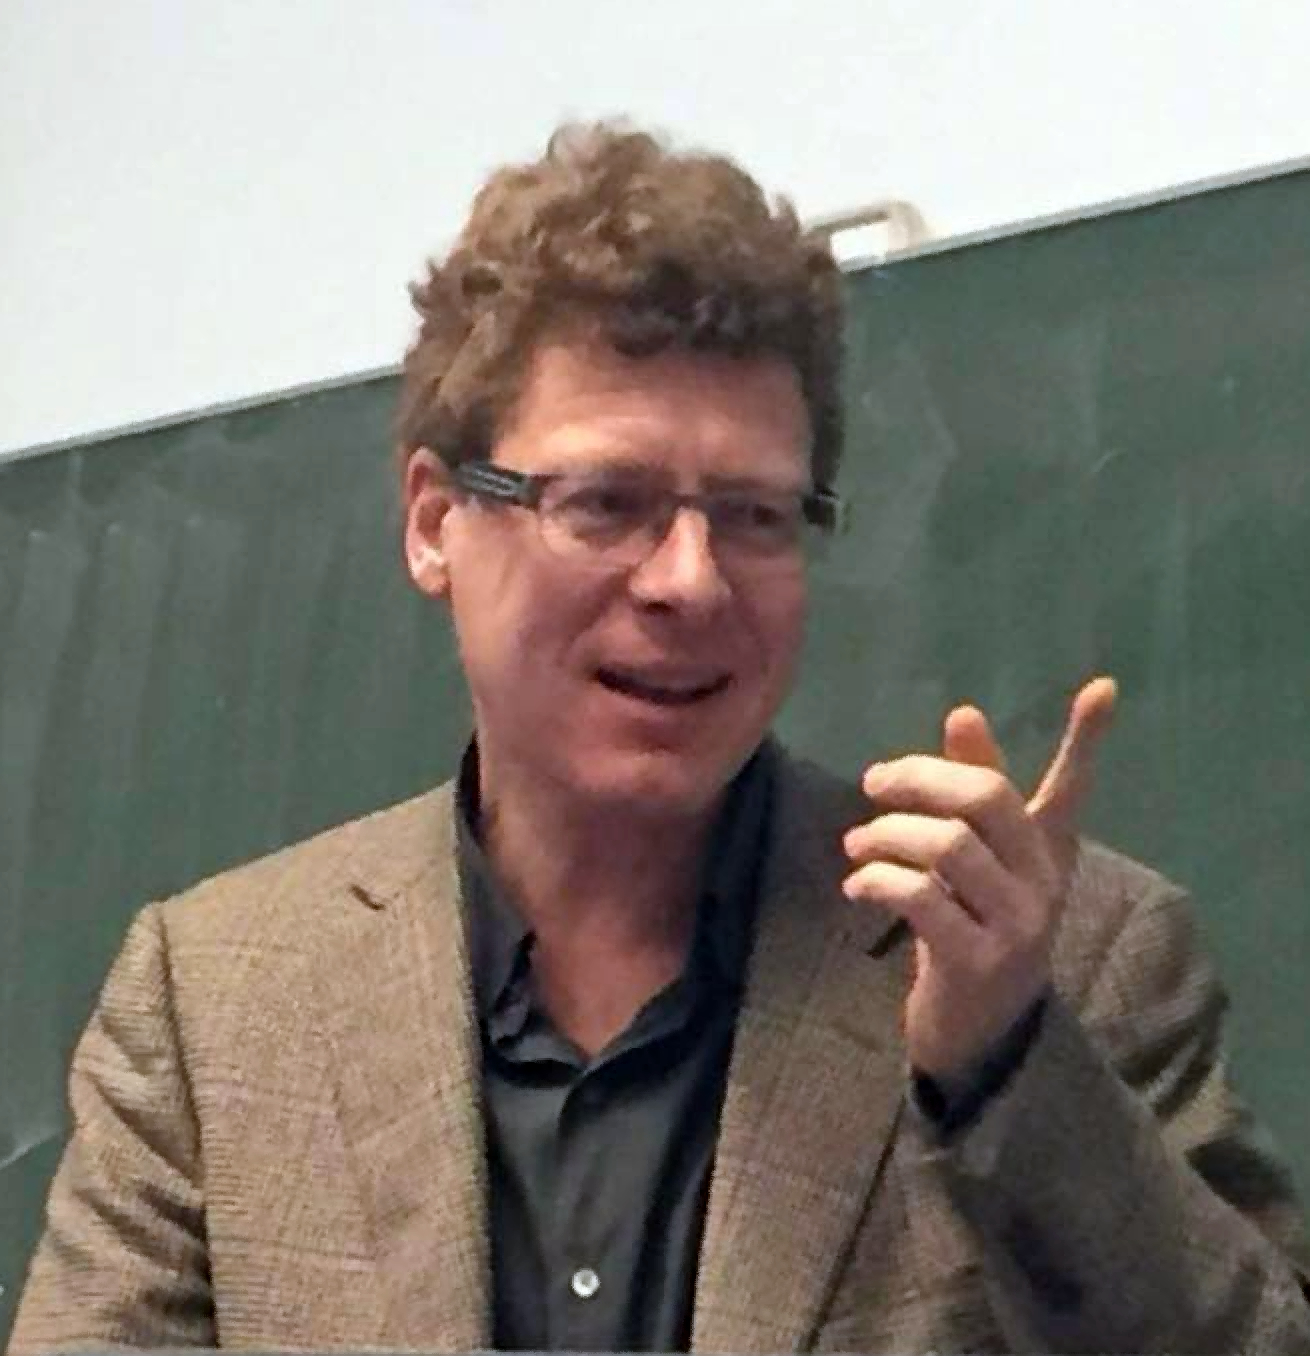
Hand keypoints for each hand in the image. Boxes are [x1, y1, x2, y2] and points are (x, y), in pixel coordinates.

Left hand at [841, 677, 1117, 1081]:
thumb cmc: (969, 926)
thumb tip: (963, 711)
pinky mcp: (977, 961)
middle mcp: (1041, 882)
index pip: (1069, 788)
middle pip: (987, 798)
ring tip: (855, 844)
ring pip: (948, 845)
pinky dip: (877, 880)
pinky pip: (922, 898)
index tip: (1102, 685)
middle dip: (920, 777)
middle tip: (873, 782)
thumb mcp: (973, 857)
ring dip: (886, 834)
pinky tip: (856, 886)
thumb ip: (969, 789)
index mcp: (1044, 851)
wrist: (974, 1029)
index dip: (1086, 740)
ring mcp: (1015, 924)